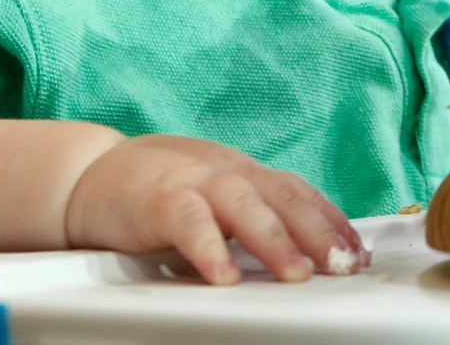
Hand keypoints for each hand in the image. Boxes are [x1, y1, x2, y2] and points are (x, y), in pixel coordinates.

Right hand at [62, 134, 365, 283]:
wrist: (91, 174)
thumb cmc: (160, 189)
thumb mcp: (217, 195)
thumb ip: (255, 214)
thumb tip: (308, 251)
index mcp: (247, 174)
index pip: (301, 194)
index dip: (333, 222)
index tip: (358, 253)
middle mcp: (228, 173)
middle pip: (285, 198)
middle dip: (320, 232)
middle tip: (345, 265)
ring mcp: (194, 183)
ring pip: (244, 206)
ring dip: (275, 241)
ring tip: (297, 275)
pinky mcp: (157, 201)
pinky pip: (188, 222)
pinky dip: (209, 248)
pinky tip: (224, 277)